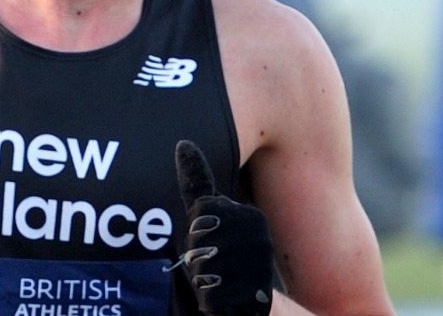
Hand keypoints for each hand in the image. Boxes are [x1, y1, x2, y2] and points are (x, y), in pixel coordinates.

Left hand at [174, 139, 273, 314]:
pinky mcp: (254, 295)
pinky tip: (223, 297)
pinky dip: (209, 300)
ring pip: (201, 268)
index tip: (210, 241)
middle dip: (194, 257)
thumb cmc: (222, 259)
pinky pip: (210, 295)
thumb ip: (198, 185)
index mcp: (250, 215)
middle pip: (198, 239)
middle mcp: (259, 237)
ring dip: (201, 280)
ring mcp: (258, 265)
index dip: (195, 232)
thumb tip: (182, 143)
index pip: (201, 211)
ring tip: (218, 281)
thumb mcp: (209, 218)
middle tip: (211, 265)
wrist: (250, 305)